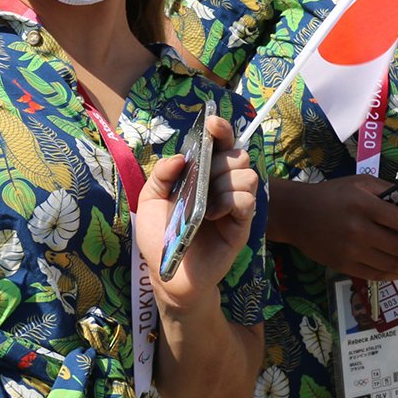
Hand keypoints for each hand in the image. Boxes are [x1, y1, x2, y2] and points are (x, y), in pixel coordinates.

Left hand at [137, 115, 257, 311]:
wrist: (168, 274)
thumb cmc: (160, 237)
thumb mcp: (149, 201)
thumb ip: (161, 174)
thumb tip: (181, 156)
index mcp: (203, 175)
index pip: (221, 144)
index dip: (221, 130)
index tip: (212, 124)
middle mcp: (223, 185)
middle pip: (238, 155)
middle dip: (221, 161)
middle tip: (205, 179)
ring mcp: (235, 205)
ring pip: (248, 175)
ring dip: (226, 183)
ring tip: (207, 204)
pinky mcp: (242, 224)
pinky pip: (247, 201)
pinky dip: (230, 201)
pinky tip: (213, 215)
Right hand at [283, 174, 397, 281]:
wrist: (296, 215)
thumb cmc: (332, 194)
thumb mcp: (359, 183)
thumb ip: (387, 190)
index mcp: (364, 205)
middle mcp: (359, 230)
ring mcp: (351, 251)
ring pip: (391, 265)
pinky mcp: (344, 266)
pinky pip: (376, 274)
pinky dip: (395, 274)